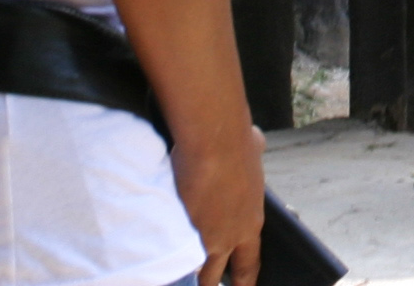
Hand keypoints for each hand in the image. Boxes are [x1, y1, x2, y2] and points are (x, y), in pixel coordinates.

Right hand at [175, 120, 266, 285]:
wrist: (214, 142)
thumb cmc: (238, 144)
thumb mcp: (254, 156)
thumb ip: (252, 162)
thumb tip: (254, 145)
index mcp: (250, 223)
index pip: (250, 263)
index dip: (246, 280)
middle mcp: (228, 238)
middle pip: (216, 276)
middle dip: (211, 285)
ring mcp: (202, 237)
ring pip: (193, 269)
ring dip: (187, 273)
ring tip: (180, 277)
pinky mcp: (179, 229)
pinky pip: (171, 252)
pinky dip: (165, 255)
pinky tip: (158, 260)